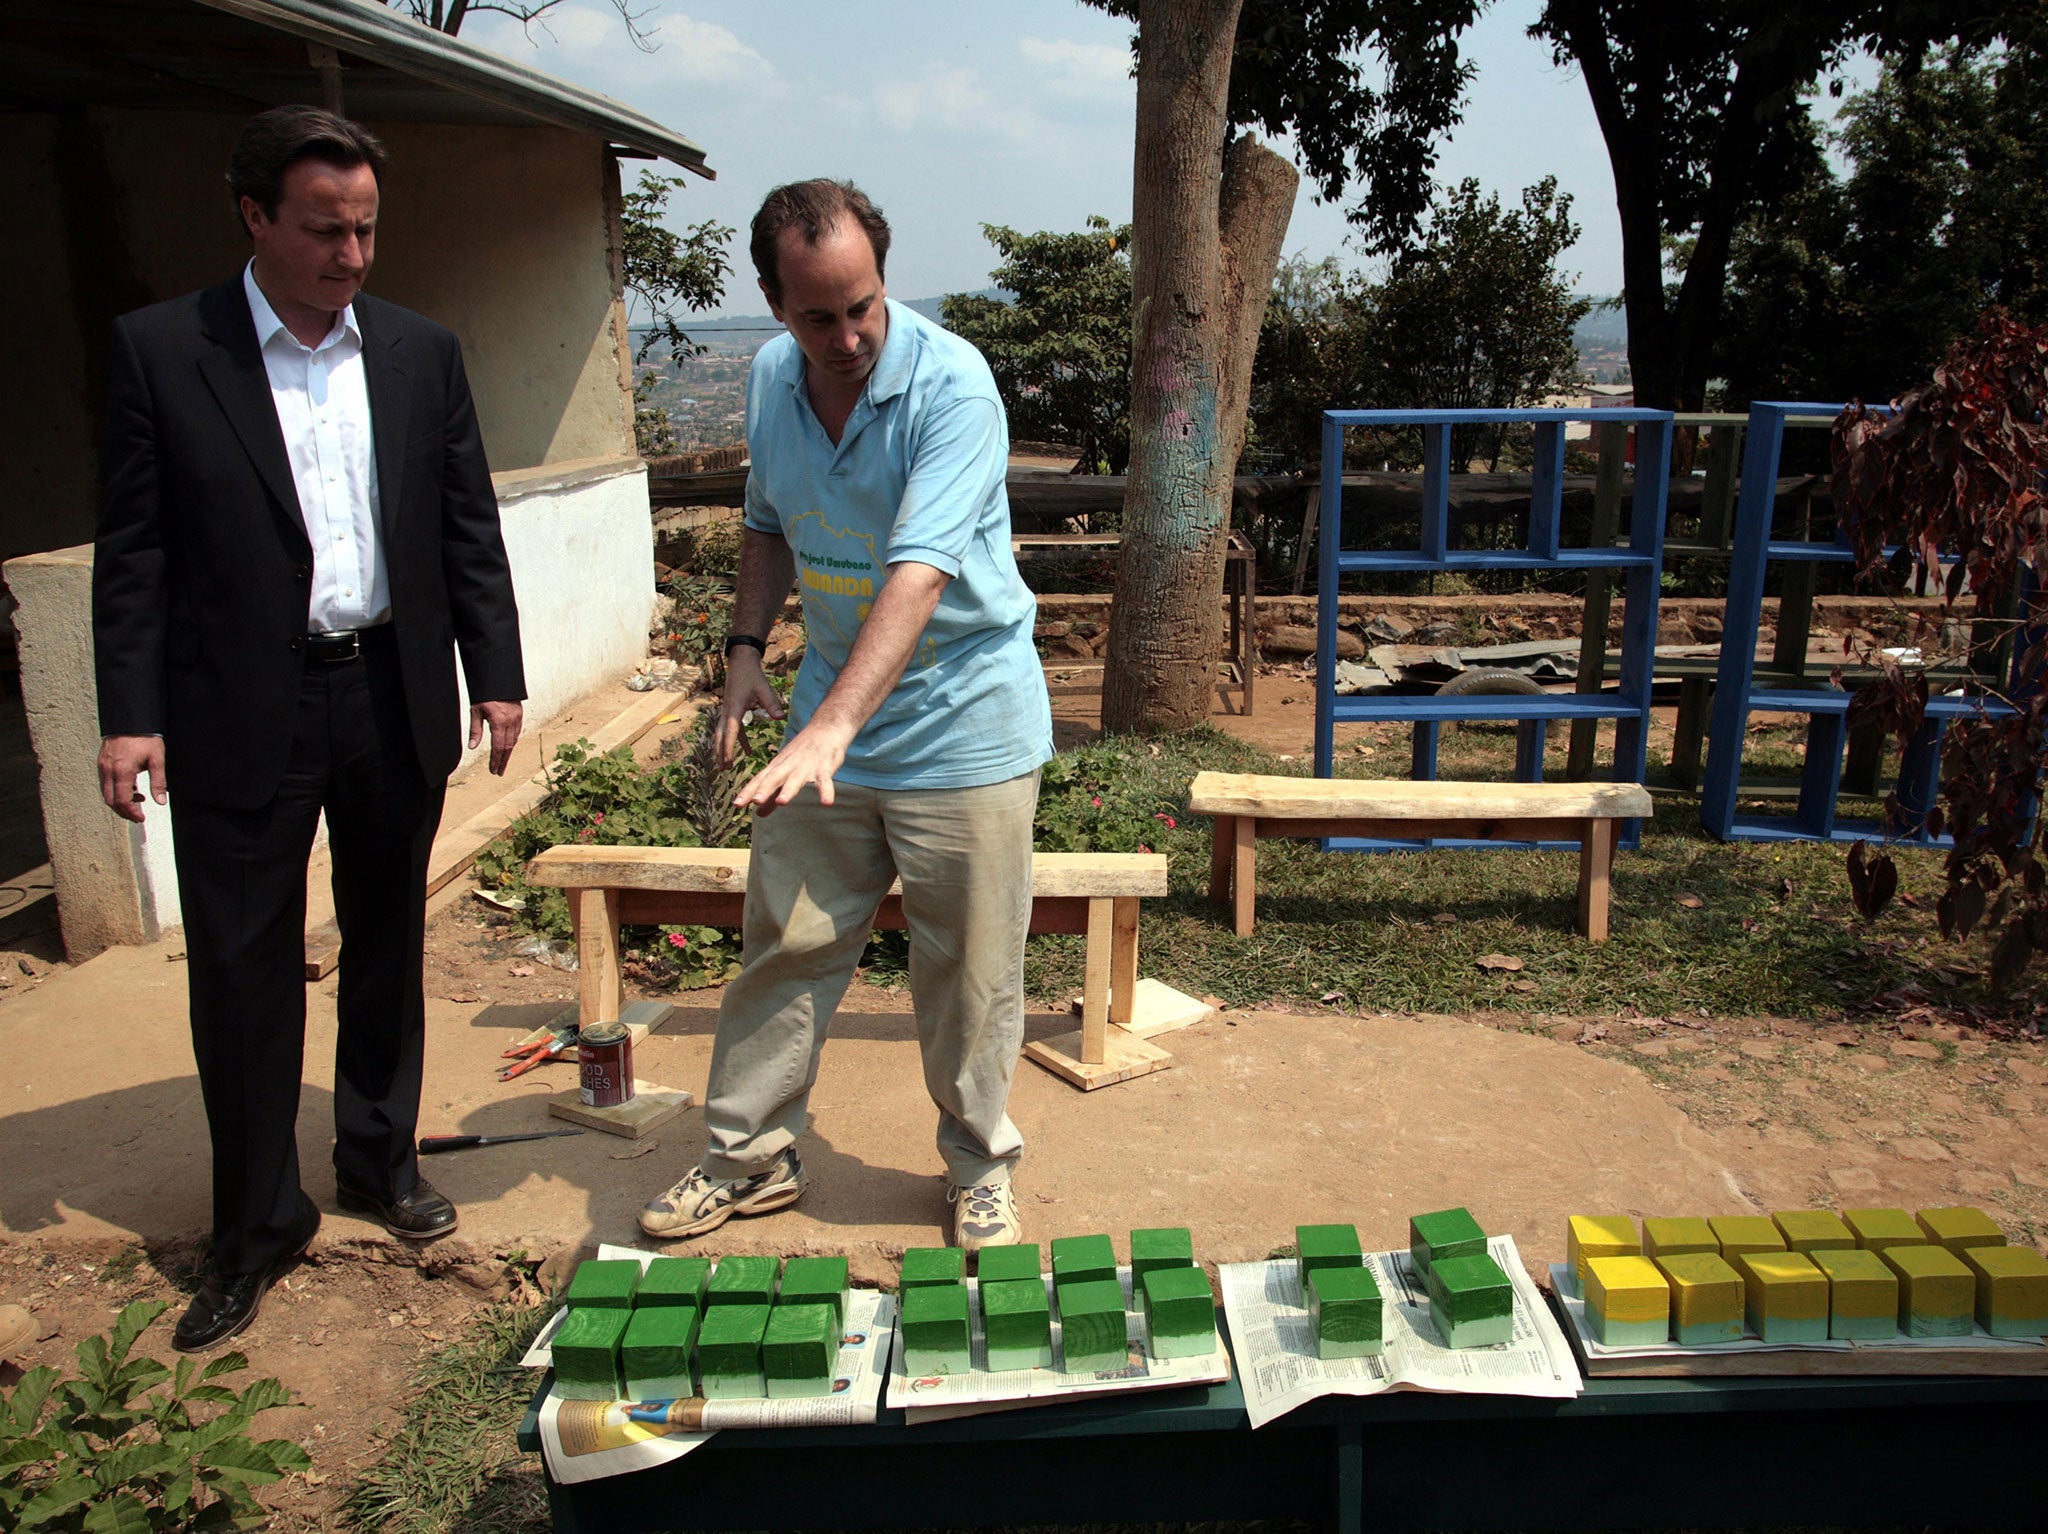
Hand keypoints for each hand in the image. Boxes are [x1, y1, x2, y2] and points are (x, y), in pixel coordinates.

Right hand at [99, 735, 166, 822]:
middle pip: (110, 801)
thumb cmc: (145, 738)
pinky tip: (130, 787)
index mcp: (122, 771)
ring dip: (119, 801)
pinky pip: (104, 783)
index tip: (141, 818)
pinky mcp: (101, 762)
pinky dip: (114, 790)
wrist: (130, 719)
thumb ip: (158, 782)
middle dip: (124, 811)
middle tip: (138, 815)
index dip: (132, 813)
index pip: (123, 801)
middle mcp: (108, 770)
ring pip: (105, 793)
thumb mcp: (157, 760)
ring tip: (138, 799)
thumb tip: (161, 801)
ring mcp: (102, 766)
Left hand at [469, 700, 523, 774]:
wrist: (499, 678)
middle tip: (498, 772)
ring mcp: (517, 718)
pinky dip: (512, 742)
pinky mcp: (519, 715)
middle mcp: (510, 722)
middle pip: (508, 747)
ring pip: (514, 740)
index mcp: (499, 722)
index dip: (496, 760)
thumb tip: (472, 747)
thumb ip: (475, 730)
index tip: (493, 770)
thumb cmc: (485, 694)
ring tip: (502, 763)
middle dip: (503, 761)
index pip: (498, 747)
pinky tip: (509, 746)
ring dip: (508, 753)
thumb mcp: (476, 711)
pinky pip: (517, 732)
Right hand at [715, 651, 784, 769]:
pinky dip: (737, 740)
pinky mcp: (731, 710)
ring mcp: (727, 711)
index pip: (731, 733)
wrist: (741, 662)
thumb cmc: (752, 675)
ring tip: (726, 765)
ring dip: (724, 749)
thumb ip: (771, 704)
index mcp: (734, 709)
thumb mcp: (764, 689)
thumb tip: (779, 717)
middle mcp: (727, 712)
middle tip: (722, 769)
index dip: (728, 749)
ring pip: (722, 734)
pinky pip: (732, 729)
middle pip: (721, 737)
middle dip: (720, 753)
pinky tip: (747, 750)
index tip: (727, 762)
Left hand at [733, 718, 854, 815]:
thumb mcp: (785, 772)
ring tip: (782, 802)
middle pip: (774, 778)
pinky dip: (826, 791)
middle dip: (764, 789)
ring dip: (789, 790)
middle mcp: (789, 766)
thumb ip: (772, 794)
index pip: (760, 780)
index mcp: (777, 767)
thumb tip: (758, 813)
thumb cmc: (802, 752)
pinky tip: (827, 803)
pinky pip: (825, 781)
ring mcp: (807, 766)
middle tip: (755, 801)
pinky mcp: (824, 767)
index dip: (748, 792)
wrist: (827, 727)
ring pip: (797, 779)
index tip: (736, 804)